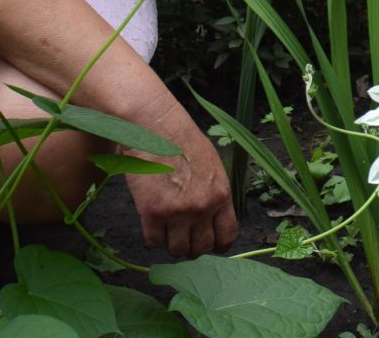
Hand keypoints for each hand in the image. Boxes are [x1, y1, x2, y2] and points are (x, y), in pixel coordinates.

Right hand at [123, 96, 236, 257]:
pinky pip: (154, 242)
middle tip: (184, 239)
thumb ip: (214, 193)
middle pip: (202, 248)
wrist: (155, 127)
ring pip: (178, 250)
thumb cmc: (182, 140)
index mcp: (221, 194)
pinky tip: (151, 225)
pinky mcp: (153, 213)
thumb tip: (212, 216)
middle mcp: (203, 207)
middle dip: (193, 248)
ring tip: (166, 233)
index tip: (210, 246)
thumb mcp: (212, 165)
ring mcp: (178, 212)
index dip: (218, 245)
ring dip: (171, 245)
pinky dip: (152, 238)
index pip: (227, 235)